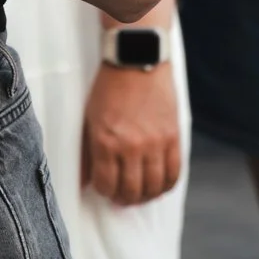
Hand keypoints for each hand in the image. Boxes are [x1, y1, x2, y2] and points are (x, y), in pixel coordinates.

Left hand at [82, 61, 180, 206]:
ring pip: (153, 187)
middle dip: (124, 199)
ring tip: (140, 194)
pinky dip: (166, 185)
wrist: (136, 59)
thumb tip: (84, 183)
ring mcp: (154, 143)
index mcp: (105, 141)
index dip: (104, 192)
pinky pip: (174, 173)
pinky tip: (158, 185)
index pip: (106, 184)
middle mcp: (131, 146)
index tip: (105, 189)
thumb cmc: (109, 88)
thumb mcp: (89, 119)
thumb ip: (87, 153)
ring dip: (146, 196)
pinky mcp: (173, 137)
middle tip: (122, 196)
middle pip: (131, 191)